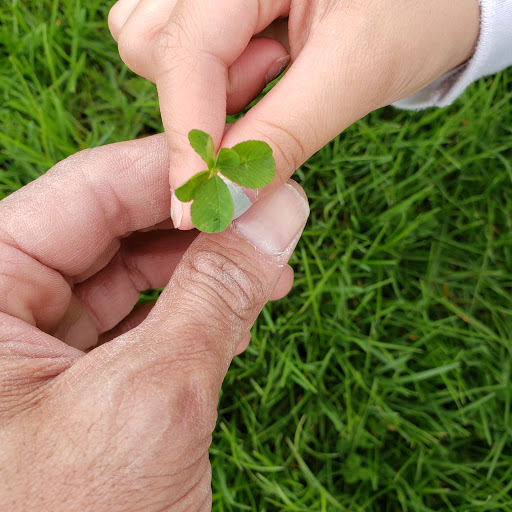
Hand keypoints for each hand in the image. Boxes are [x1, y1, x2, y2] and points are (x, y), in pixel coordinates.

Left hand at [0, 134, 307, 510]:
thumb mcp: (154, 399)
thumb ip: (219, 292)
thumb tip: (280, 211)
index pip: (90, 189)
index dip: (180, 173)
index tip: (254, 167)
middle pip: (113, 225)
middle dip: (200, 221)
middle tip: (274, 216)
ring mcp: (32, 345)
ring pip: (131, 270)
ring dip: (205, 266)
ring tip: (269, 267)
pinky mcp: (71, 379)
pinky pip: (138, 318)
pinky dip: (193, 310)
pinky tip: (236, 310)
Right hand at [108, 0, 479, 228]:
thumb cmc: (417, 12)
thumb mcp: (357, 72)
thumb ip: (283, 136)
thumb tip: (224, 201)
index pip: (184, 53)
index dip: (188, 138)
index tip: (193, 209)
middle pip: (150, 48)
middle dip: (207, 96)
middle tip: (279, 77)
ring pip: (149, 47)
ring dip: (206, 84)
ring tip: (276, 64)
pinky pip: (170, 46)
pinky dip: (205, 75)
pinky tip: (256, 59)